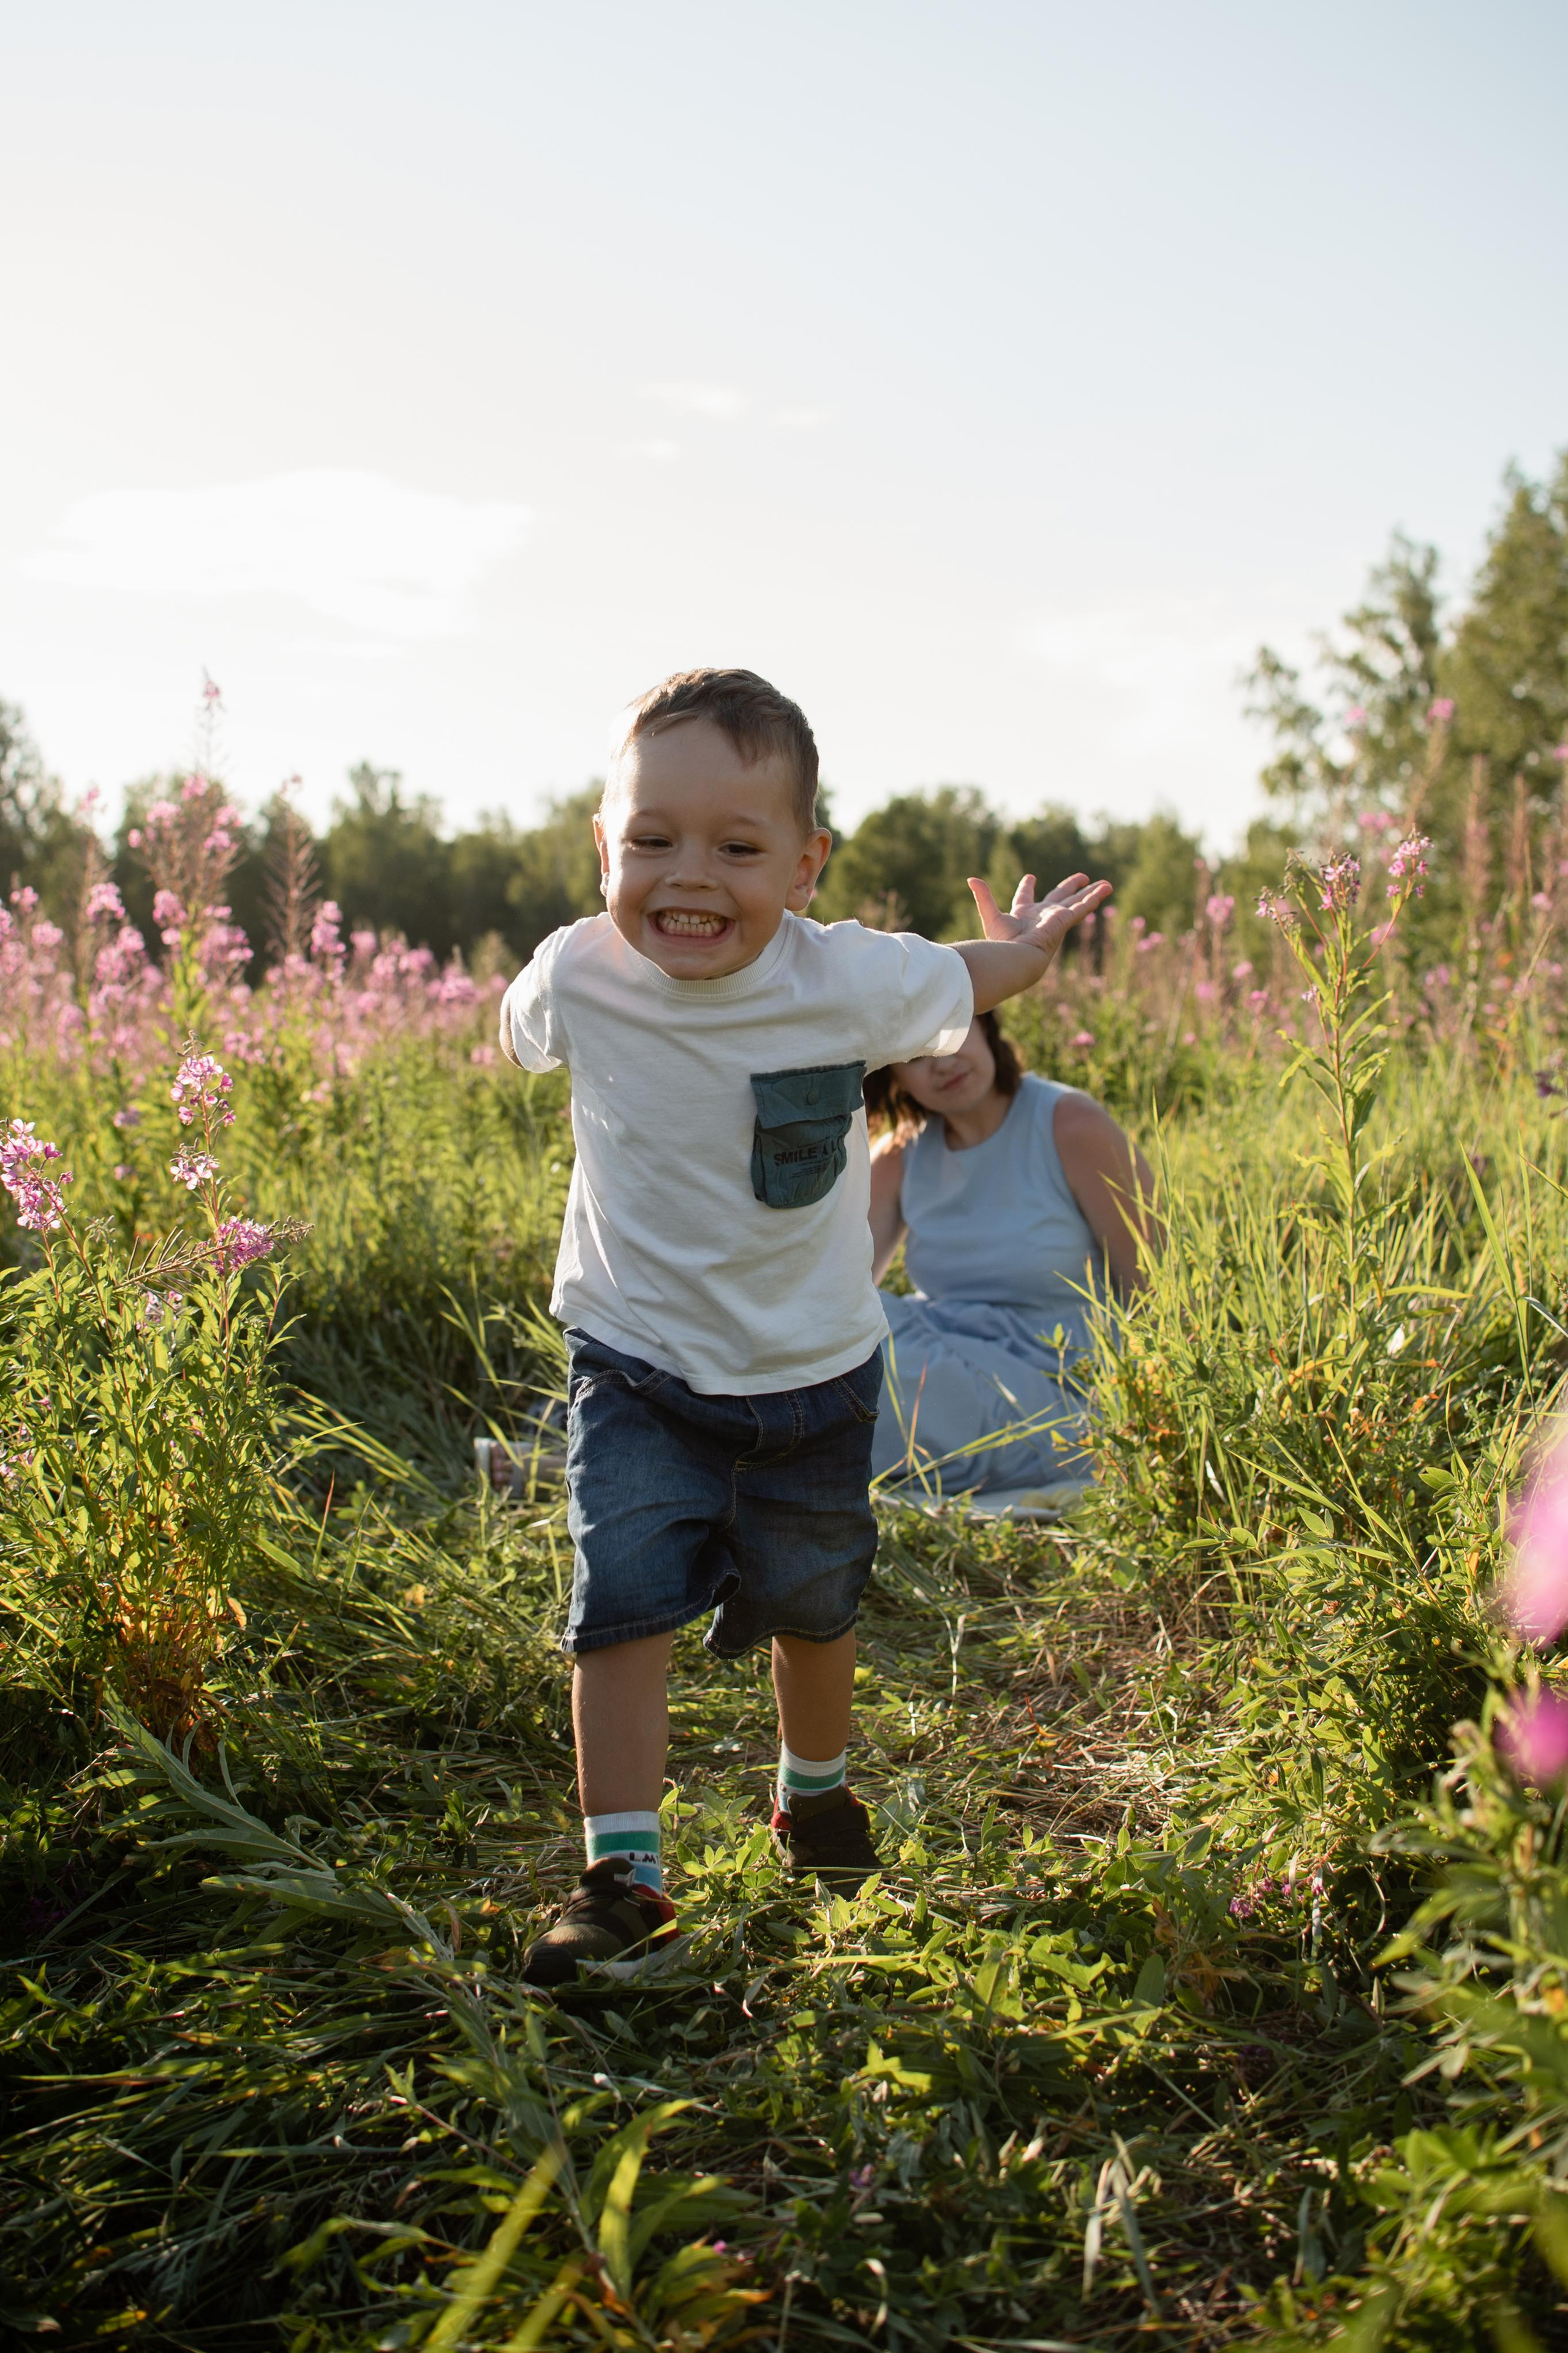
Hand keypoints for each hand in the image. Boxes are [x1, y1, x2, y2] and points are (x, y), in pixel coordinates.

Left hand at [966, 871, 1112, 960]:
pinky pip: (1082, 907)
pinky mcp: (1064, 921)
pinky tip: (1106, 889)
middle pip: (1059, 897)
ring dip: (1091, 892)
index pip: (1026, 897)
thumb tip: (970, 878)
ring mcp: (1055, 918)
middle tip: (1081, 877)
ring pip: (1076, 901)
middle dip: (1070, 887)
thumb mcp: (991, 915)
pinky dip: (1094, 897)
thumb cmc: (1002, 943)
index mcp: (1022, 915)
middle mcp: (1041, 916)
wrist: (1017, 958)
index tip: (1030, 878)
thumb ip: (983, 897)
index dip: (1027, 887)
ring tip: (1106, 884)